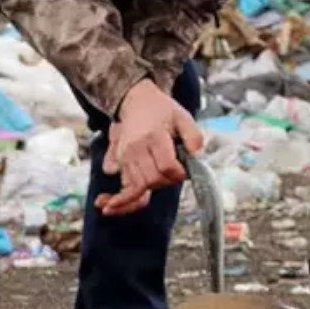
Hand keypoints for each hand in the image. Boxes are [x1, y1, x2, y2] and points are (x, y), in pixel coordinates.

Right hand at [95, 78, 203, 215]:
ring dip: (152, 189)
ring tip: (162, 181)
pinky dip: (125, 198)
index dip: (179, 174)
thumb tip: (197, 157)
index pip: (166, 166)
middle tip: (175, 174)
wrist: (136, 101)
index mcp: (153, 136)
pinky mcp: (119, 162)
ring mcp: (124, 156)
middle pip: (151, 180)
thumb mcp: (183, 116)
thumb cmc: (161, 110)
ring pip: (137, 187)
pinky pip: (124, 186)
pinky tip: (113, 207)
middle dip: (167, 183)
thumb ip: (193, 136)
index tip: (184, 169)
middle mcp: (135, 148)